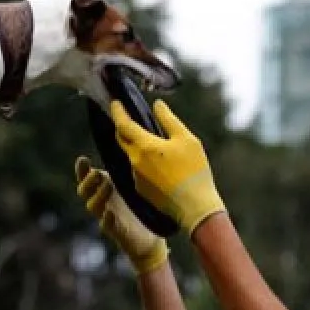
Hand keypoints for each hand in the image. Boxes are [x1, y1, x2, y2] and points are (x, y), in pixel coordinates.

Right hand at [75, 156, 168, 273]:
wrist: (150, 237)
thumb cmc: (140, 206)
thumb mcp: (134, 185)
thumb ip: (129, 168)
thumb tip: (133, 142)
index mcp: (104, 188)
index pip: (86, 178)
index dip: (81, 170)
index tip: (83, 160)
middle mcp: (102, 201)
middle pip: (84, 191)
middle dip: (87, 182)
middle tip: (97, 173)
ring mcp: (107, 216)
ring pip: (93, 206)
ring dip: (98, 195)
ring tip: (108, 186)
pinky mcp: (116, 231)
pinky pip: (106, 226)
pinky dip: (106, 219)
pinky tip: (110, 213)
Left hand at [108, 99, 225, 236]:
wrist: (194, 207)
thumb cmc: (194, 170)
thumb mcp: (187, 140)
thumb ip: (169, 120)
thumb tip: (157, 105)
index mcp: (144, 146)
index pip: (123, 124)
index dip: (118, 112)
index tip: (115, 102)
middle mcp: (134, 161)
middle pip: (122, 140)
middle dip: (123, 127)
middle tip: (129, 118)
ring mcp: (136, 177)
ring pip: (131, 156)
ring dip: (137, 147)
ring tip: (155, 146)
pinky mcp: (140, 190)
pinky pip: (138, 171)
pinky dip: (144, 163)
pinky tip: (160, 166)